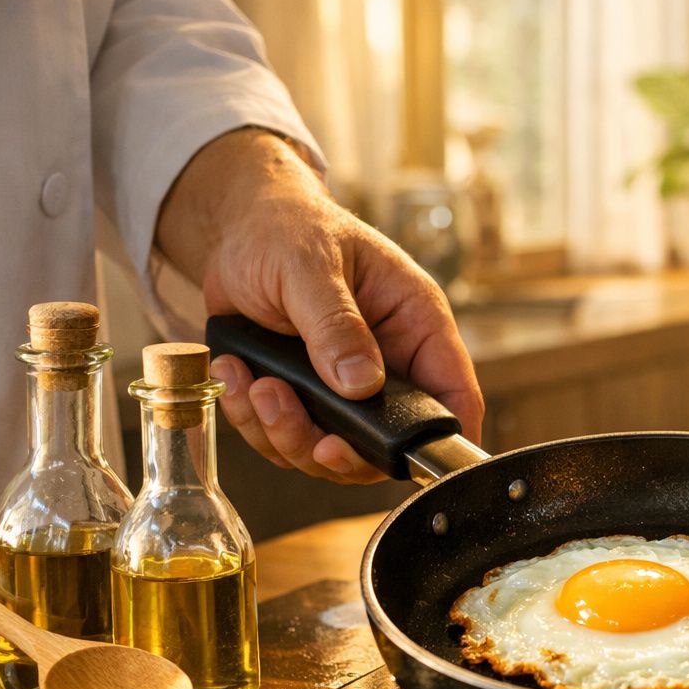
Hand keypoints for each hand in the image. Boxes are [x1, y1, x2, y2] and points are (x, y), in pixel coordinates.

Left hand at [157, 129, 483, 482]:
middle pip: (385, 443)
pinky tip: (236, 377)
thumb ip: (336, 323)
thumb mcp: (311, 265)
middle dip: (332, 446)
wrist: (239, 229)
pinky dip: (252, 422)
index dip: (443, 435)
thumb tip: (361, 383)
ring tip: (254, 384)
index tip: (405, 460)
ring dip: (284, 433)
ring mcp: (345, 387)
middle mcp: (389, 364)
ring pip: (330, 451)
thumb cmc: (289, 228)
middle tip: (286, 412)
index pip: (453, 393)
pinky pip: (285, 440)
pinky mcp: (304, 399)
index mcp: (415, 324)